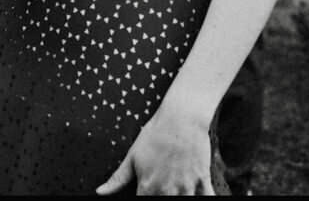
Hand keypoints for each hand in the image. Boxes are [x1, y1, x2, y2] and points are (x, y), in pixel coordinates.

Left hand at [96, 103, 214, 194]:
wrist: (181, 117)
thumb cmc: (155, 133)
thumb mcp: (132, 156)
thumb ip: (117, 178)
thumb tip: (100, 192)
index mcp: (148, 187)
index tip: (145, 195)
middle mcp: (167, 190)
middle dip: (163, 200)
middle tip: (163, 192)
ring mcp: (186, 186)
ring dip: (181, 200)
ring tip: (176, 194)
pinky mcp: (202, 179)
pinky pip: (207, 197)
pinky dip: (205, 198)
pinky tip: (200, 196)